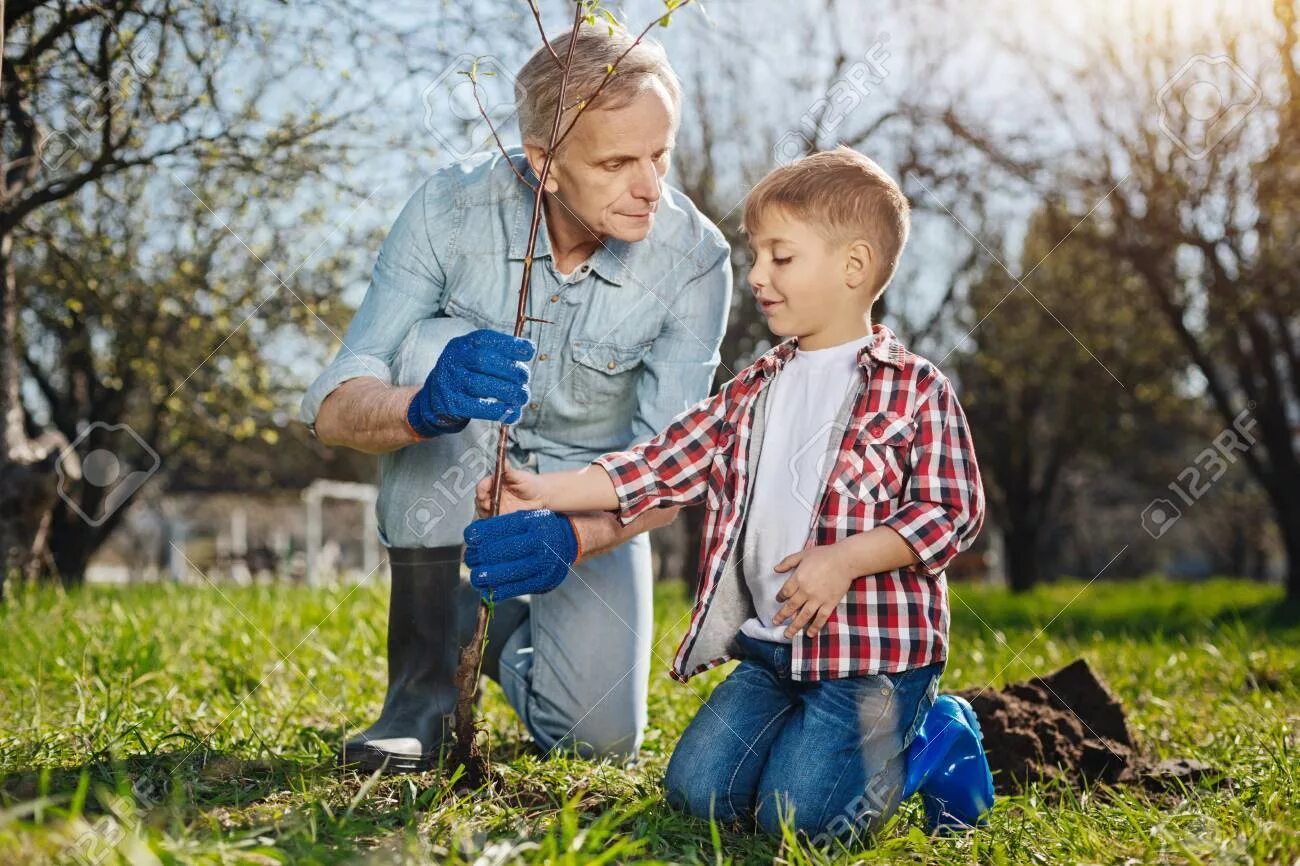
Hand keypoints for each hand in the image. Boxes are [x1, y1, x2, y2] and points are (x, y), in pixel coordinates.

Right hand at [406, 329, 534, 437]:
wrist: (436, 397)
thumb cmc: (467, 374)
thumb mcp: (477, 356)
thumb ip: (500, 353)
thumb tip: (530, 349)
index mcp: (463, 344)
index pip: (485, 339)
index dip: (509, 344)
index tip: (529, 351)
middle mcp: (454, 360)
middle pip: (483, 361)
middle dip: (511, 370)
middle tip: (525, 379)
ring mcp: (450, 382)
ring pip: (480, 385)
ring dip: (508, 392)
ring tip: (523, 397)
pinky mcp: (451, 404)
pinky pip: (476, 407)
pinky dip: (497, 410)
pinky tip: (512, 412)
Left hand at [463, 509, 579, 601]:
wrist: (569, 543)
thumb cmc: (541, 529)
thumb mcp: (528, 517)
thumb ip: (504, 524)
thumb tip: (474, 537)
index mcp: (534, 523)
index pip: (502, 528)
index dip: (482, 534)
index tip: (470, 537)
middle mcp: (540, 543)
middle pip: (500, 551)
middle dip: (480, 556)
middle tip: (471, 558)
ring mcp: (543, 564)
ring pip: (506, 573)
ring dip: (485, 576)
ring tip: (477, 575)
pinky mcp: (543, 582)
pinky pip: (515, 589)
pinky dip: (497, 591)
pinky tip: (487, 589)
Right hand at [475, 464, 547, 516]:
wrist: (541, 497)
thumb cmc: (531, 484)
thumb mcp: (520, 476)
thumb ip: (509, 470)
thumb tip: (501, 460)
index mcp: (495, 483)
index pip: (483, 485)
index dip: (482, 487)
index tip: (484, 489)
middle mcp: (493, 495)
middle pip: (480, 499)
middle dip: (481, 501)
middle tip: (487, 503)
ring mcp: (496, 507)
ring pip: (483, 510)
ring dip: (485, 511)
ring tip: (492, 511)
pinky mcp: (501, 517)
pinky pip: (492, 520)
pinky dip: (491, 520)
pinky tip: (496, 518)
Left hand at [770, 544, 857, 638]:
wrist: (845, 560)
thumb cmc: (824, 555)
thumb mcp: (802, 554)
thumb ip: (788, 562)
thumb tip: (775, 569)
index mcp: (798, 578)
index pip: (785, 592)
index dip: (780, 597)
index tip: (779, 600)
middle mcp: (806, 591)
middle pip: (791, 607)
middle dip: (782, 616)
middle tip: (775, 623)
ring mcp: (818, 599)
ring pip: (803, 616)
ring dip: (794, 626)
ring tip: (787, 635)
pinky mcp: (829, 604)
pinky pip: (821, 618)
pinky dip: (815, 627)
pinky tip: (809, 634)